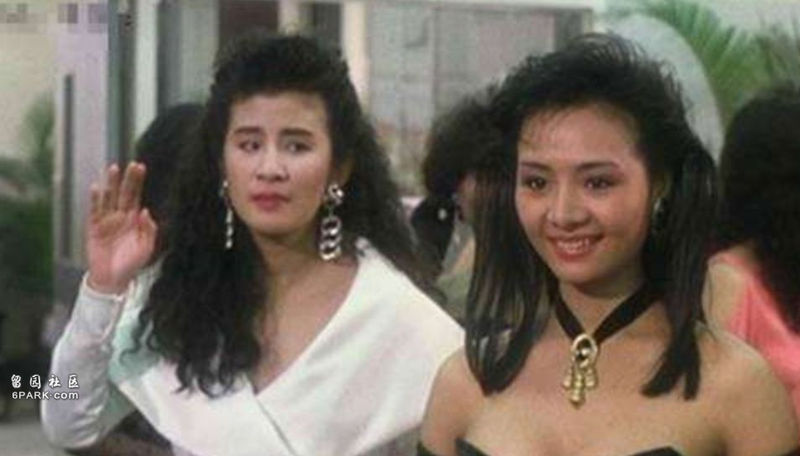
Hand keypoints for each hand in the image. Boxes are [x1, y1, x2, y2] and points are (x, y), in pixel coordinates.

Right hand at [86, 162, 156, 294]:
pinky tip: (97, 187)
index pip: (137, 196)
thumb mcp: (146, 248)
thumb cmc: (131, 264)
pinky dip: (96, 199)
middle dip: (128, 179)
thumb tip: (146, 211)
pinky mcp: (94, 228)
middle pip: (124, 193)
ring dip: (110, 184)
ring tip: (113, 169)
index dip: (138, 182)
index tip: (141, 167)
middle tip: (132, 164)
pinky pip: (95, 211)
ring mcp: (107, 221)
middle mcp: (120, 216)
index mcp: (134, 220)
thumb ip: (149, 230)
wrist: (113, 279)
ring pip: (108, 198)